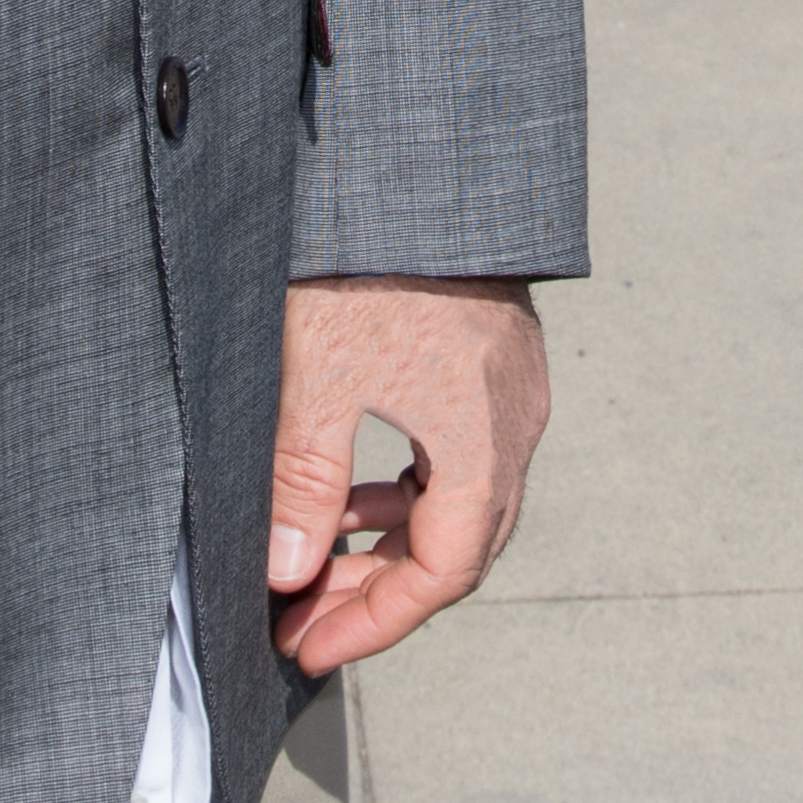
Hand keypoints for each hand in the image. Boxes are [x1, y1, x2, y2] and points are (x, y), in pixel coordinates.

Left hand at [270, 276, 548, 675]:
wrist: (424, 156)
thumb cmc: (368, 255)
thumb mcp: (314, 373)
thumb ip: (303, 482)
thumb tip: (288, 573)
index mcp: (482, 440)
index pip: (443, 572)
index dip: (375, 624)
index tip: (308, 646)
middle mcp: (514, 421)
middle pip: (460, 546)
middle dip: (380, 594)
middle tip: (306, 619)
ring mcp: (511, 387)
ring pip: (462, 501)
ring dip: (391, 541)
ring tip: (317, 560)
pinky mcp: (494, 355)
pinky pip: (462, 453)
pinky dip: (408, 488)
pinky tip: (354, 486)